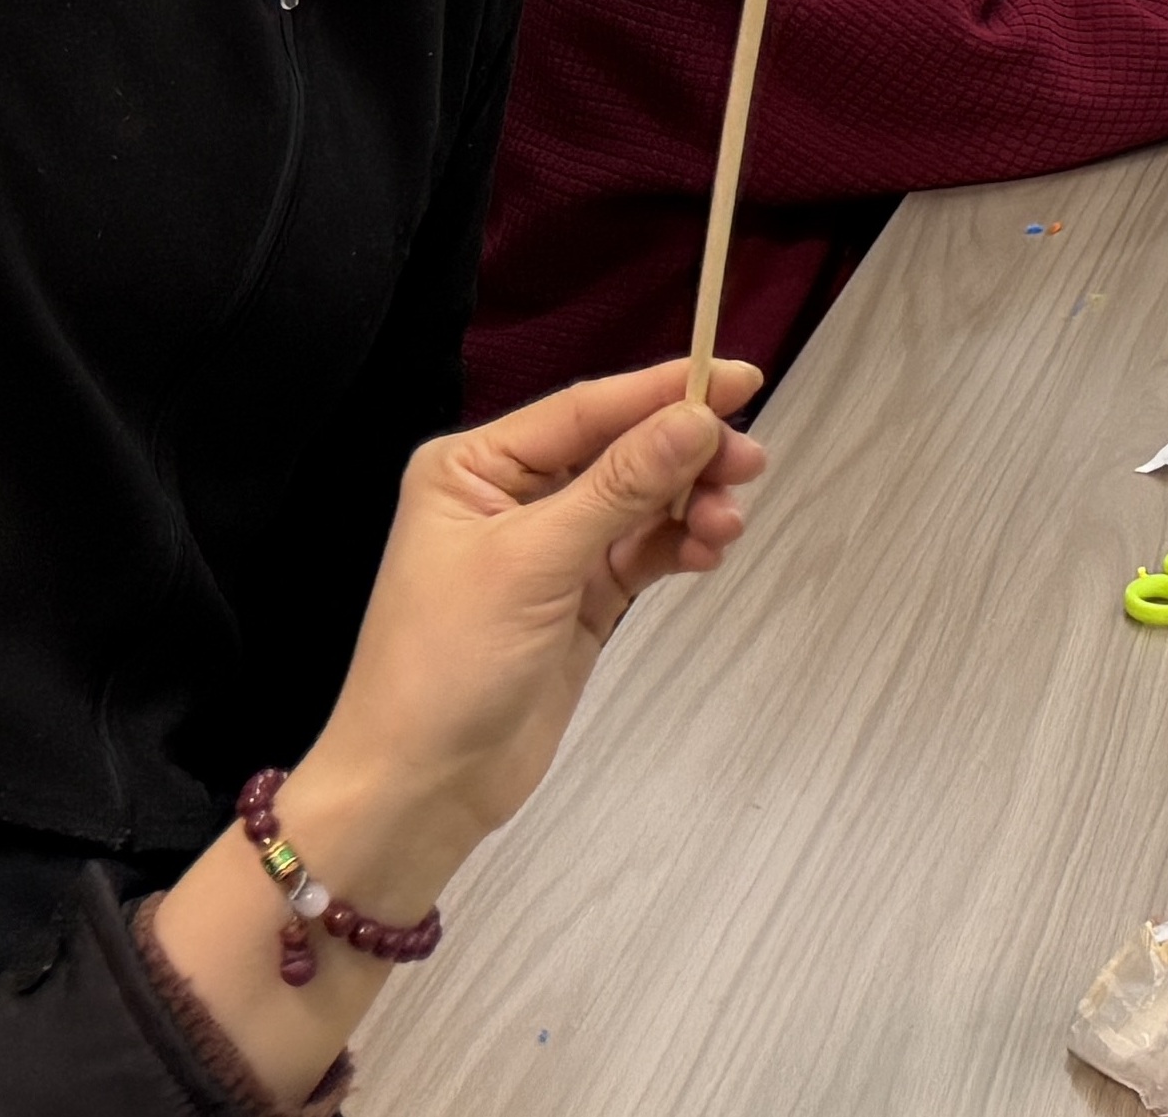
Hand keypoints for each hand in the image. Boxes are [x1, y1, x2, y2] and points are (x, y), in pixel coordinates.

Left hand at [148, 362, 766, 1096]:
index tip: (743, 378)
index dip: (664, 391)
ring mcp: (547, 553)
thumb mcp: (534, 562)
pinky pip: (641, 554)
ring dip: (688, 506)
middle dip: (685, 456)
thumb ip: (621, 486)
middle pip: (619, 452)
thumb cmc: (450, 662)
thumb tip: (699, 418)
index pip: (583, 410)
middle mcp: (510, 498)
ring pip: (639, 504)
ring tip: (726, 528)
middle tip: (750, 465)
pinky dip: (678, 547)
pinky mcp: (577, 603)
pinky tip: (707, 553)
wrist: (418, 790)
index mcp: (473, 467)